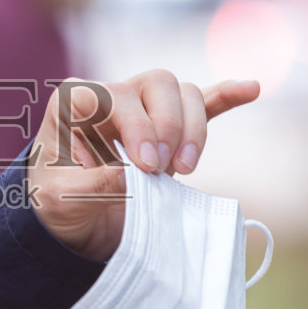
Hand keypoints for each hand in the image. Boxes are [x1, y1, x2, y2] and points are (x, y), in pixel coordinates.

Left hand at [27, 71, 259, 261]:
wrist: (70, 224)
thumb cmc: (56, 205)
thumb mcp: (63, 198)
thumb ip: (97, 182)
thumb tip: (138, 173)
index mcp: (76, 100)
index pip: (117, 93)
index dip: (138, 126)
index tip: (147, 167)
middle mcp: (111, 94)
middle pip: (158, 84)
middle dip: (169, 125)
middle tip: (163, 170)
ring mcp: (143, 109)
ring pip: (184, 94)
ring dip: (193, 129)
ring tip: (184, 170)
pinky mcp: (168, 129)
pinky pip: (202, 104)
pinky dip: (225, 97)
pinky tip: (250, 89)